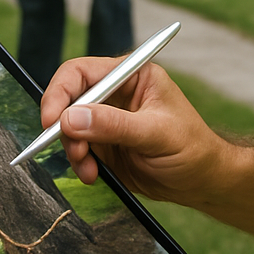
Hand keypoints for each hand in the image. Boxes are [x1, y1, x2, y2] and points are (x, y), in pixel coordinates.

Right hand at [41, 56, 224, 205]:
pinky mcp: (103, 144)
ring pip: (68, 128)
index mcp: (131, 75)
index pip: (82, 72)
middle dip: (64, 127)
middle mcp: (115, 93)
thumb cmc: (192, 147)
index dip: (61, 91)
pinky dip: (79, 163)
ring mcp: (106, 119)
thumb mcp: (156, 133)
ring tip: (89, 170)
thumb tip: (70, 119)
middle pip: (69, 99)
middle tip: (74, 151)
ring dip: (72, 150)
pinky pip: (77, 149)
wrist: (202, 181)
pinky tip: (93, 175)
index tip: (52, 120)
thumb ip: (114, 125)